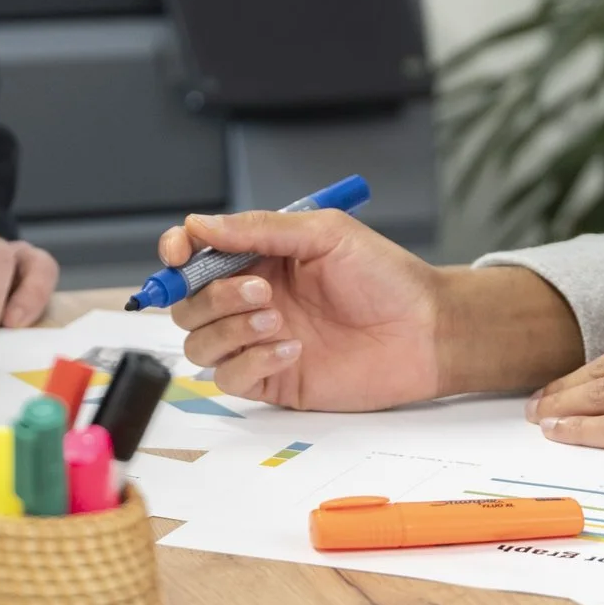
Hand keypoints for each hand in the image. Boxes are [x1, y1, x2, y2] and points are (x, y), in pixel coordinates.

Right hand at [162, 209, 449, 409]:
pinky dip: (252, 360)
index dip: (177, 253)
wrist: (425, 330)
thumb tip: (200, 224)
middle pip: (188, 304)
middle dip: (212, 296)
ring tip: (277, 319)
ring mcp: (259, 342)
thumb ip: (260, 229)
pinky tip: (292, 349)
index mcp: (259, 259)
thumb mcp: (323, 234)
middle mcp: (251, 300)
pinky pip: (230, 378)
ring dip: (229, 329)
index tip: (179, 253)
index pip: (195, 256)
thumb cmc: (384, 276)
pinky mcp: (273, 380)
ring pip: (199, 343)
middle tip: (262, 291)